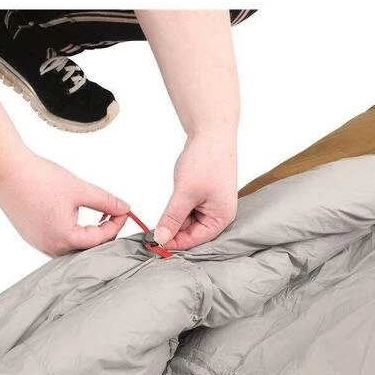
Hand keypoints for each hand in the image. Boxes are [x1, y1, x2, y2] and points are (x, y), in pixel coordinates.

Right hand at [0, 151, 129, 256]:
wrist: (5, 170)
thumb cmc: (39, 179)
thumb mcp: (80, 190)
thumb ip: (106, 202)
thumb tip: (125, 208)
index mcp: (64, 239)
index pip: (101, 239)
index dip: (116, 224)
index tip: (124, 211)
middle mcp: (50, 248)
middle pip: (88, 249)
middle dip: (104, 233)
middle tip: (114, 214)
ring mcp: (38, 244)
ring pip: (73, 247)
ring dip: (89, 234)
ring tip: (99, 215)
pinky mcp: (31, 237)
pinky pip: (58, 242)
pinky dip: (73, 233)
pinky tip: (78, 218)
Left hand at [154, 133, 237, 249]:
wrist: (212, 132)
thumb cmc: (205, 161)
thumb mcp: (185, 193)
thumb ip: (172, 218)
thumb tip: (161, 239)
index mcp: (222, 218)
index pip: (196, 240)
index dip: (174, 242)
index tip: (154, 241)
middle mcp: (220, 214)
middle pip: (193, 232)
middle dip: (174, 229)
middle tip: (153, 228)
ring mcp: (214, 203)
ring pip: (190, 220)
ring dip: (175, 217)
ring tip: (165, 209)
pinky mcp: (207, 194)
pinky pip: (191, 209)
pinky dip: (179, 207)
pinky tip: (173, 199)